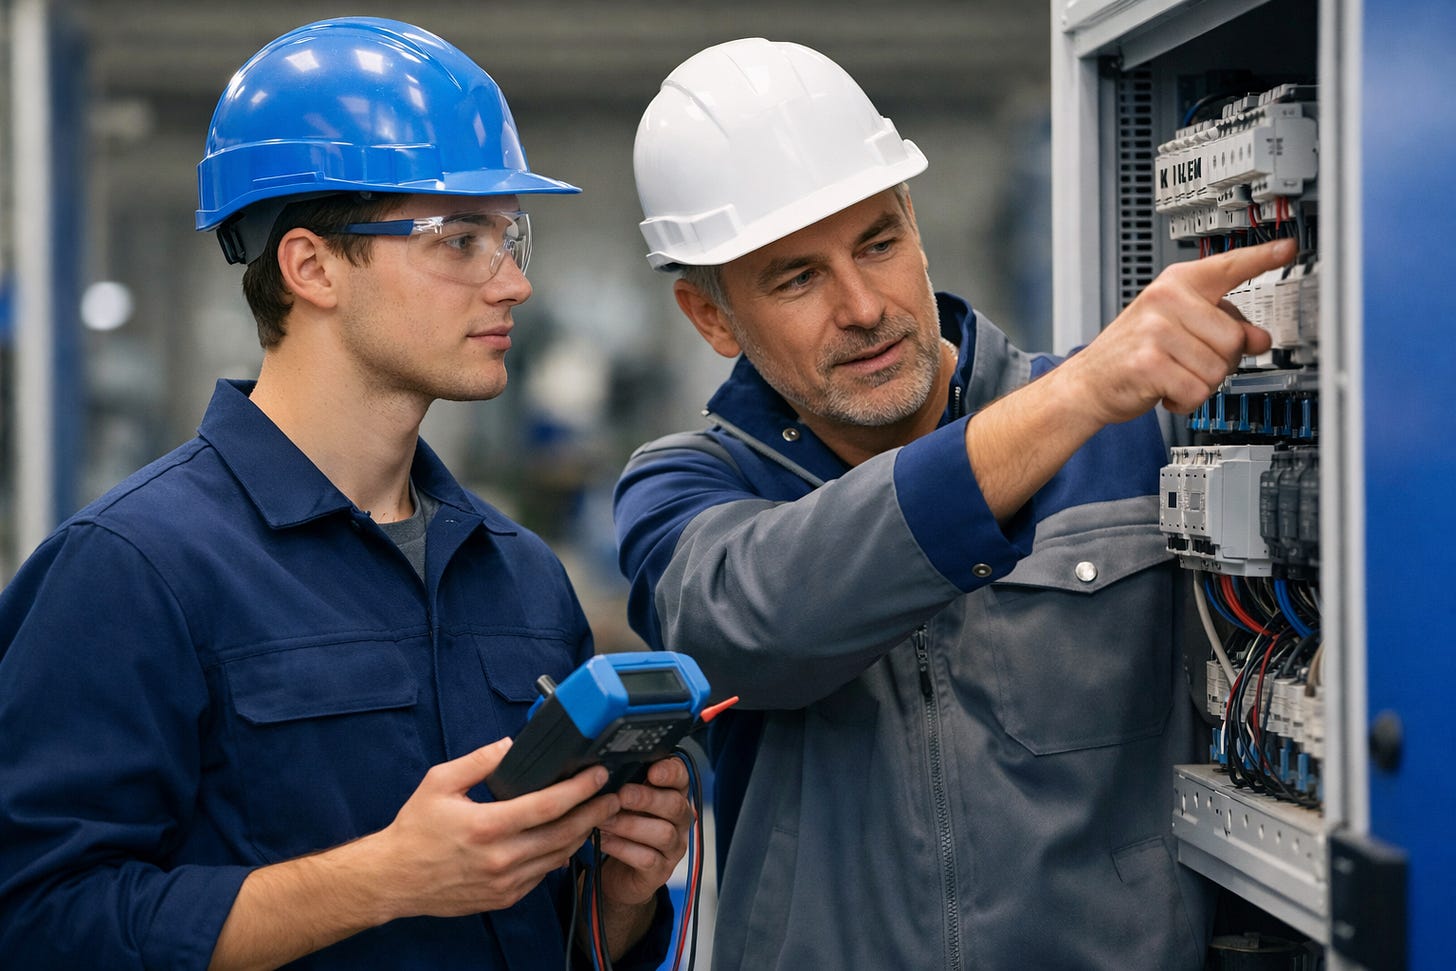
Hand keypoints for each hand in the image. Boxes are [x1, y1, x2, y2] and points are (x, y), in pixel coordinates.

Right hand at [372, 738, 621, 918]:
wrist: (393, 879)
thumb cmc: (415, 829)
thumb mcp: (439, 782)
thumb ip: (479, 761)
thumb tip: (510, 746)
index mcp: (486, 826)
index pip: (548, 806)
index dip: (579, 789)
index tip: (597, 775)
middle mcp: (500, 858)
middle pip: (563, 833)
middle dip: (594, 813)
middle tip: (612, 796)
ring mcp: (504, 882)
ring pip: (558, 857)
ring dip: (581, 835)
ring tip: (596, 814)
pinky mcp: (504, 898)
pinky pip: (543, 875)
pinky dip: (558, 856)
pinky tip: (565, 839)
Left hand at [594, 757, 695, 906]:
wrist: (620, 873)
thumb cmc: (623, 828)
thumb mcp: (625, 803)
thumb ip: (624, 785)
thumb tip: (603, 770)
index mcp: (673, 795)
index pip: (682, 777)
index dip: (670, 772)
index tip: (652, 770)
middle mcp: (679, 820)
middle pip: (675, 805)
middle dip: (647, 798)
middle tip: (621, 795)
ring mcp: (673, 847)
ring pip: (663, 833)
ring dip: (630, 825)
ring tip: (605, 820)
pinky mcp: (661, 871)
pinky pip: (647, 859)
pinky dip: (623, 848)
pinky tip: (604, 840)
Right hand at [1061, 237, 1295, 423]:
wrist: (1087, 383)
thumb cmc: (1133, 354)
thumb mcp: (1179, 331)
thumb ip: (1222, 328)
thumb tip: (1260, 339)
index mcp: (1176, 284)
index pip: (1227, 267)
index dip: (1262, 257)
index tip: (1288, 248)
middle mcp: (1166, 300)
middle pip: (1234, 338)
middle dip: (1219, 362)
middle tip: (1187, 362)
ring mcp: (1155, 330)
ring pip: (1219, 370)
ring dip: (1201, 385)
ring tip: (1173, 375)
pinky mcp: (1149, 363)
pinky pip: (1197, 392)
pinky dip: (1185, 402)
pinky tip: (1164, 391)